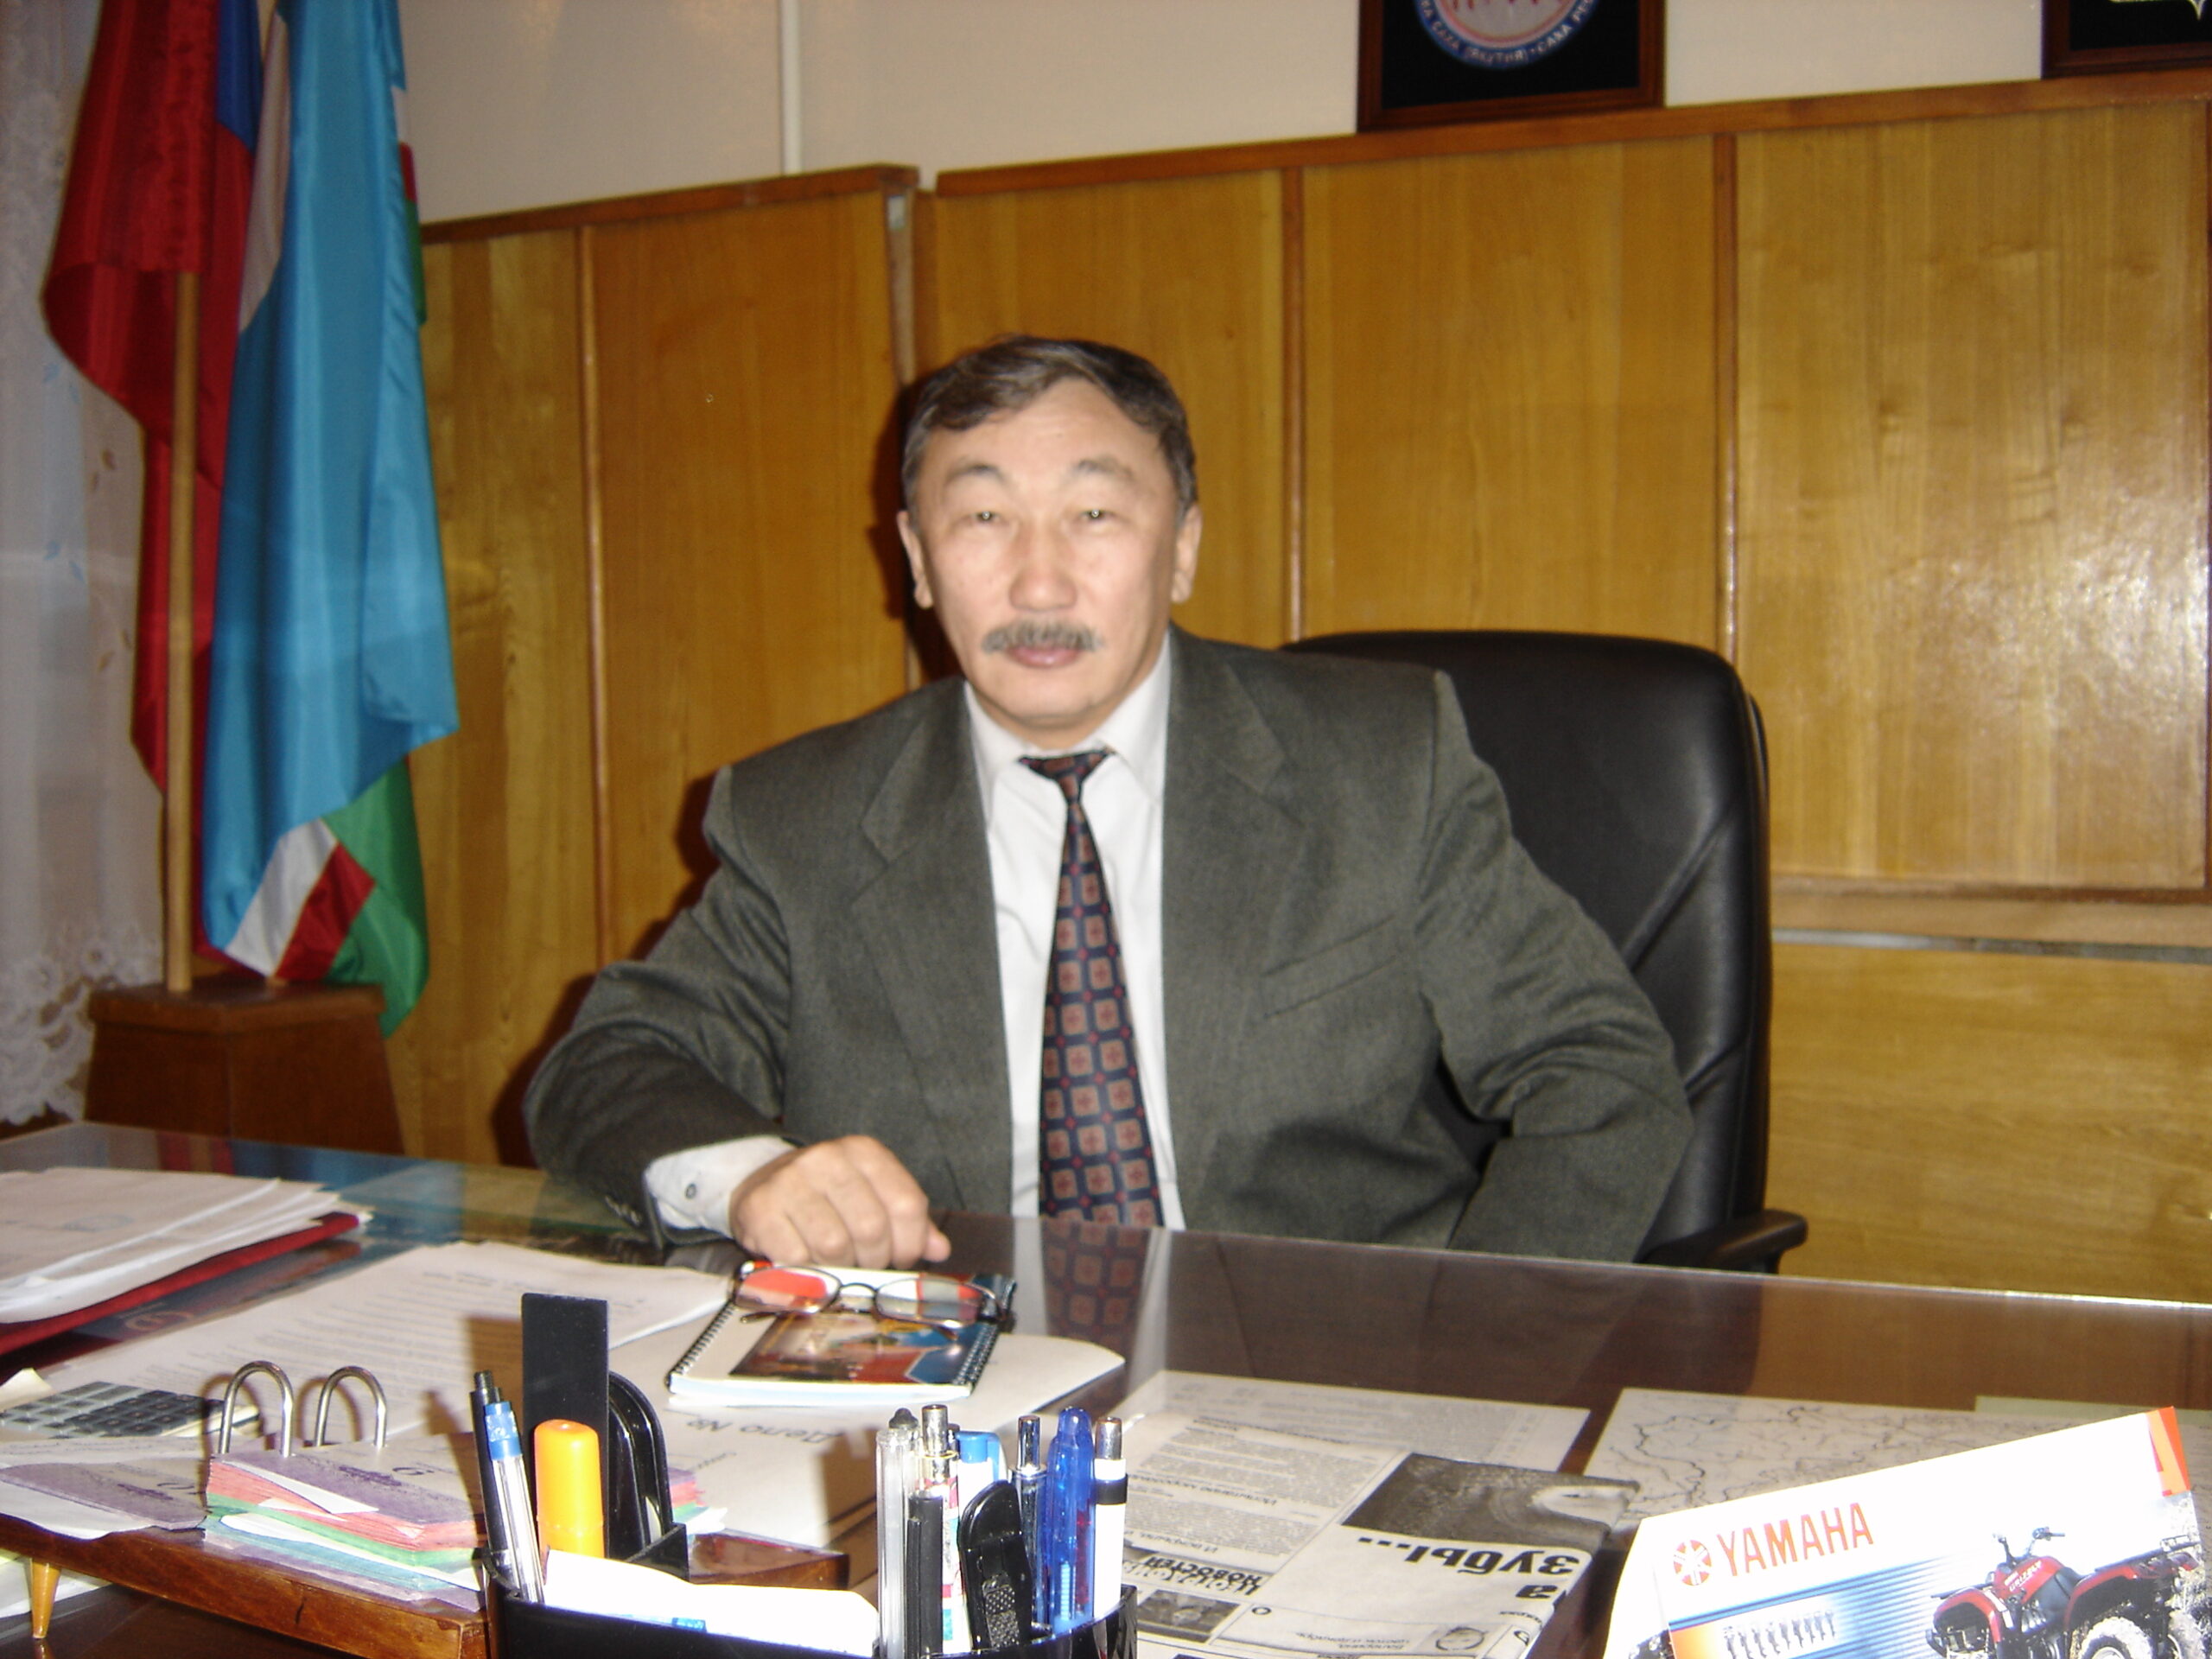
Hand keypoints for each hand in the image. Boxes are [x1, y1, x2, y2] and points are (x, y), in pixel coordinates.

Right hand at [728, 1135, 950, 1267]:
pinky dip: (808, 1272)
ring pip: (835, 1246)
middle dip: (874, 1260)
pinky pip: (797, 1258)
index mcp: (864, 1152)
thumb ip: (909, 1221)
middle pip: (872, 1228)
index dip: (910, 1243)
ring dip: (841, 1267)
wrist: (762, 1184)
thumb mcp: (872, 1196)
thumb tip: (939, 1249)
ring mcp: (791, 1181)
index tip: (901, 1259)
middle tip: (866, 1265)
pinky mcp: (761, 1208)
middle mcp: (828, 1158)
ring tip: (838, 1263)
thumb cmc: (827, 1197)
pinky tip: (809, 1263)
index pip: (907, 1204)